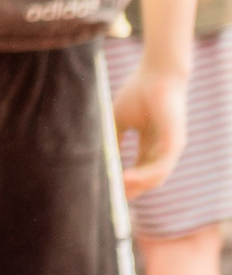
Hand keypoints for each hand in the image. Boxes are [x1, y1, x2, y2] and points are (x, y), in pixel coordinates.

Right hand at [113, 68, 186, 198]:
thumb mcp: (119, 120)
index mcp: (152, 142)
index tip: (107, 190)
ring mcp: (171, 147)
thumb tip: (99, 158)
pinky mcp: (174, 143)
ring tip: (115, 192)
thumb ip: (112, 139)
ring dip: (135, 187)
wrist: (158, 74)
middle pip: (148, 178)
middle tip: (110, 200)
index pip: (139, 167)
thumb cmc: (138, 91)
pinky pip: (159, 167)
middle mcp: (164, 148)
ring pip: (154, 176)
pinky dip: (142, 175)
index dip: (124, 180)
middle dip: (130, 190)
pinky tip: (125, 178)